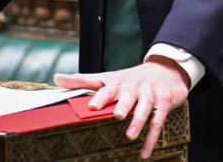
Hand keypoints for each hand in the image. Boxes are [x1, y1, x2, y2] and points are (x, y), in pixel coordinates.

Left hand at [54, 58, 188, 158]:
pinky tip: (144, 153)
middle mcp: (133, 87)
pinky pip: (158, 122)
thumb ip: (82, 80)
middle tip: (118, 115)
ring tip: (130, 136)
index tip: (92, 106)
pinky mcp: (163, 103)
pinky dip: (151, 139)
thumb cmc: (130, 79)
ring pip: (144, 108)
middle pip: (127, 96)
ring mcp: (149, 94)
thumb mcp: (107, 77)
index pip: (106, 88)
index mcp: (117, 82)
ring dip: (138, 122)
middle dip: (123, 105)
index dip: (99, 97)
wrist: (165, 70)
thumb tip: (56, 78)